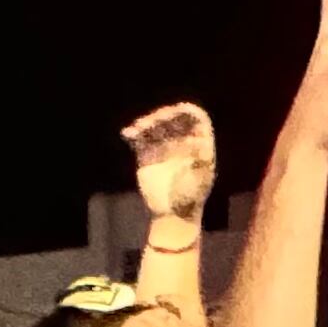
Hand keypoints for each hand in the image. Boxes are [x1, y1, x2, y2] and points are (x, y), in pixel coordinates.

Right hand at [122, 102, 218, 222]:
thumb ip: (199, 159)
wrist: (172, 215)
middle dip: (162, 116)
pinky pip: (140, 139)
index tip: (174, 112)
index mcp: (198, 143)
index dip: (185, 112)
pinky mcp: (147, 156)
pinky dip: (134, 134)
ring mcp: (164, 148)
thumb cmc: (190, 198)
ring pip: (155, 126)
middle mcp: (181, 141)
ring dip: (146, 123)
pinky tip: (128, 134)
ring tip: (137, 128)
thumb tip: (194, 140)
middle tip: (151, 121)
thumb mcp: (199, 178)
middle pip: (172, 119)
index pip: (194, 118)